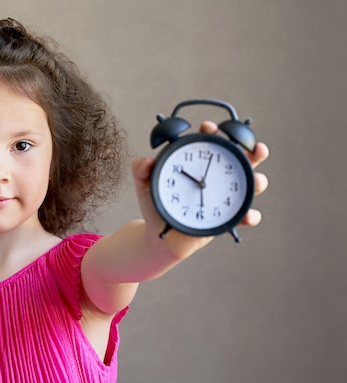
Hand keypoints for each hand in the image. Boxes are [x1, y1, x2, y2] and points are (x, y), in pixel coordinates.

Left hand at [132, 121, 269, 258]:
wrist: (160, 236)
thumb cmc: (155, 205)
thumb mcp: (145, 185)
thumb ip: (141, 170)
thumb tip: (145, 160)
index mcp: (197, 163)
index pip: (209, 142)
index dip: (212, 132)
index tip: (209, 128)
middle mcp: (216, 177)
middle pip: (241, 158)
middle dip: (253, 150)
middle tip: (255, 147)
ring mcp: (225, 196)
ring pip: (251, 185)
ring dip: (258, 181)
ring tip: (256, 181)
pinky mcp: (228, 218)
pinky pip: (245, 216)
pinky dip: (251, 215)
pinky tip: (247, 216)